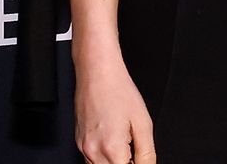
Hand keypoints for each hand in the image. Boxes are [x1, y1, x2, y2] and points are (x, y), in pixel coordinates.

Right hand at [73, 44, 156, 163]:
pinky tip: (112, 137)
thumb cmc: (118, 90)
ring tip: (123, 140)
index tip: (139, 156)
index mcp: (112, 149)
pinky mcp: (78, 142)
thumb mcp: (143, 123)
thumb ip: (147, 153)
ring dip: (115, 161)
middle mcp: (93, 151)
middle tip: (133, 147)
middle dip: (126, 163)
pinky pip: (92, 159)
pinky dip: (104, 156)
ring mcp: (83, 147)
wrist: (97, 72)